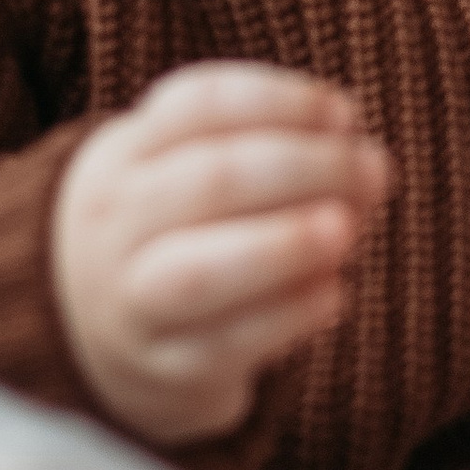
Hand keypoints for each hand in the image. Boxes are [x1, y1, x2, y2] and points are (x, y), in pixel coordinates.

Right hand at [52, 64, 393, 448]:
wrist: (97, 333)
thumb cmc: (174, 233)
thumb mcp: (187, 172)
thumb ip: (269, 151)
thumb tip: (359, 156)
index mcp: (125, 155)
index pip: (198, 105)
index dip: (281, 101)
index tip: (343, 114)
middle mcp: (116, 223)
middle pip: (209, 179)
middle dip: (306, 167)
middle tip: (372, 171)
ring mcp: (131, 300)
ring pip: (202, 272)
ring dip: (287, 245)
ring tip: (347, 228)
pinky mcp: (163, 368)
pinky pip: (228, 344)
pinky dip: (290, 314)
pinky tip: (332, 292)